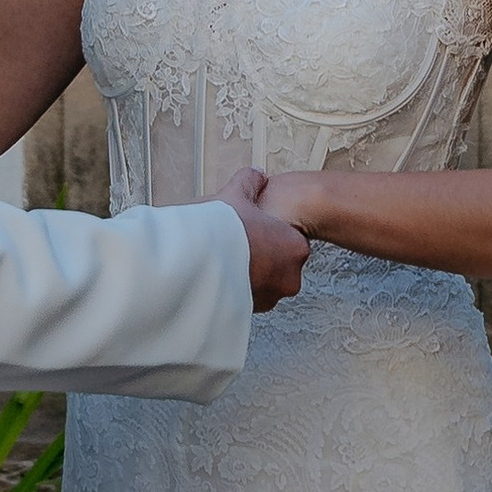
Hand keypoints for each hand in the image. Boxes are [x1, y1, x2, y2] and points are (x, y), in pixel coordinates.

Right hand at [216, 168, 309, 311]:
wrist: (195, 260)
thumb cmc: (222, 229)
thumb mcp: (237, 194)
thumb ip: (251, 182)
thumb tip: (256, 176)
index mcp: (295, 248)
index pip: (289, 241)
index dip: (268, 233)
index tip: (251, 229)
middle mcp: (289, 278)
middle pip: (276, 264)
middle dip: (259, 257)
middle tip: (236, 244)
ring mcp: (268, 299)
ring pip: (260, 284)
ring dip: (246, 275)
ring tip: (222, 259)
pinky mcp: (247, 314)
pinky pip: (242, 299)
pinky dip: (232, 290)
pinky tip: (214, 275)